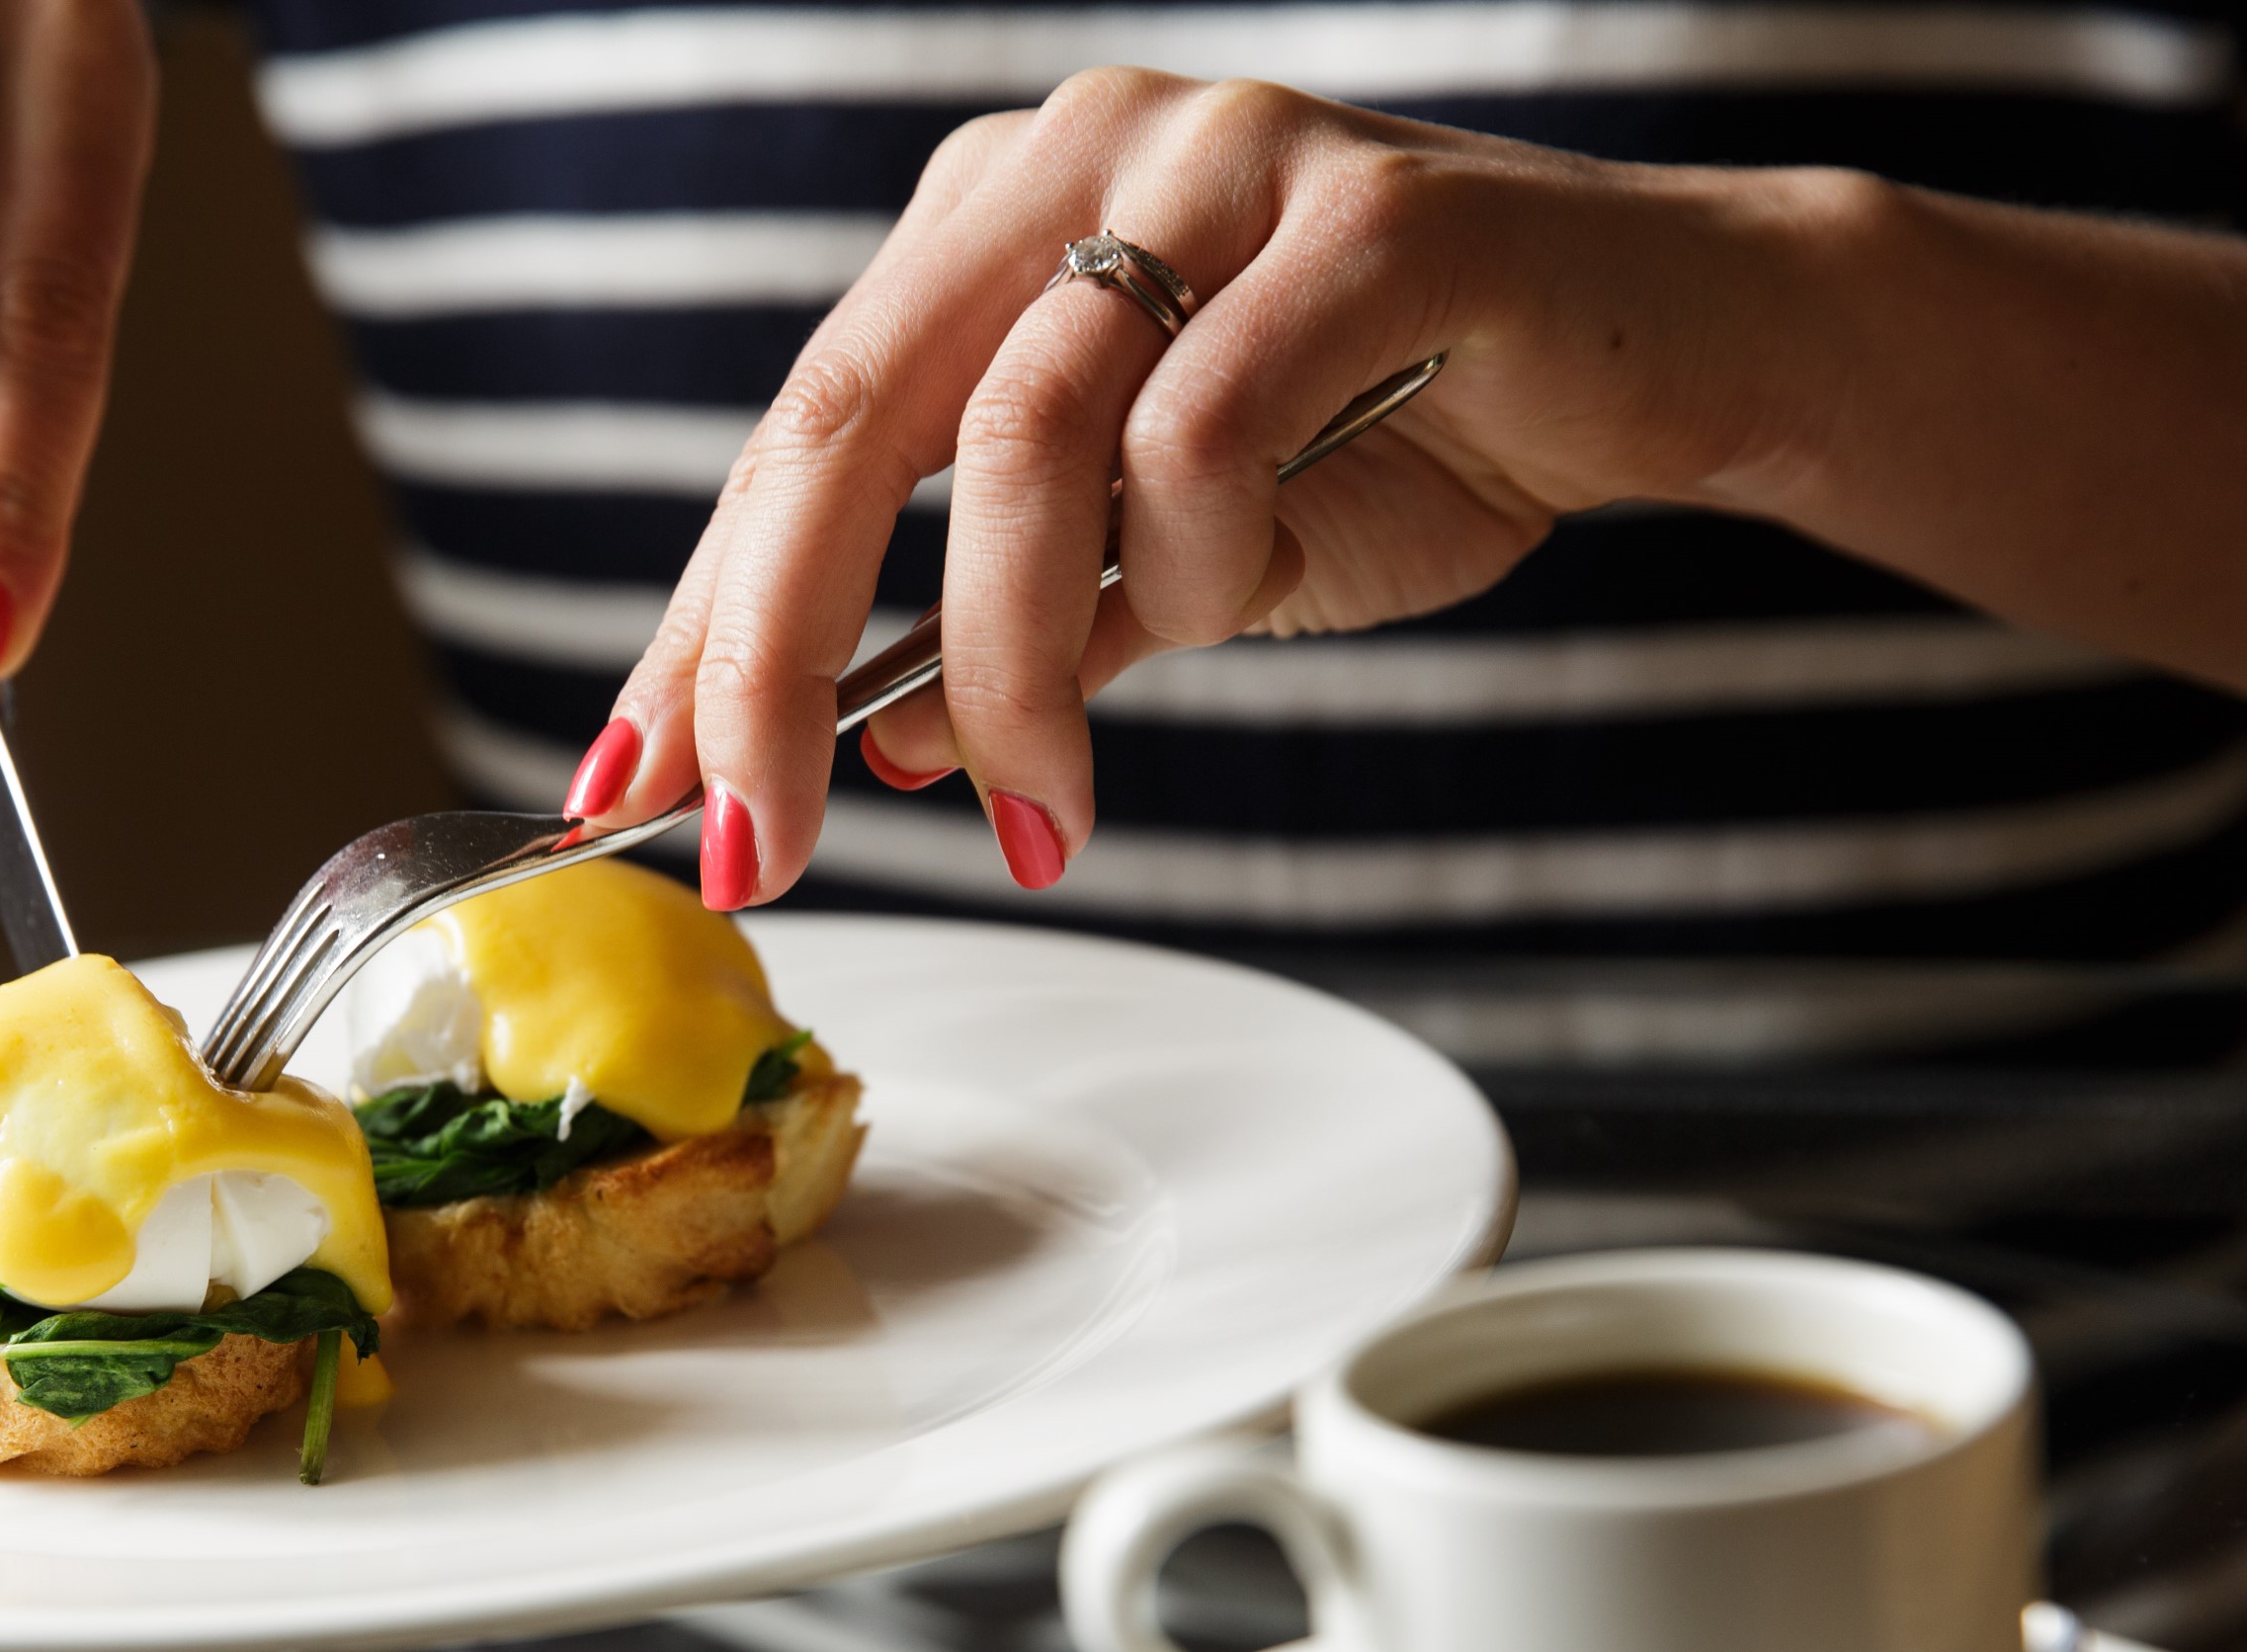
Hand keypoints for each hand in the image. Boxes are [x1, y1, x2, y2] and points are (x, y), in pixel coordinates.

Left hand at [568, 71, 1834, 903]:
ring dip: (1003, 671)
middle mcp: (1076, 157)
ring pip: (1021, 443)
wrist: (1666, 355)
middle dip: (772, 666)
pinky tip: (1236, 600)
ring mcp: (1216, 156)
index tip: (632, 786)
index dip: (704, 622)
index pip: (800, 437)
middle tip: (757, 848)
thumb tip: (862, 751)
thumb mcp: (1170, 568)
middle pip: (846, 423)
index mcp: (993, 222)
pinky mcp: (1366, 210)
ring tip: (1044, 811)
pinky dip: (1193, 565)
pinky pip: (1205, 426)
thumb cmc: (1399, 443)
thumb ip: (1024, 631)